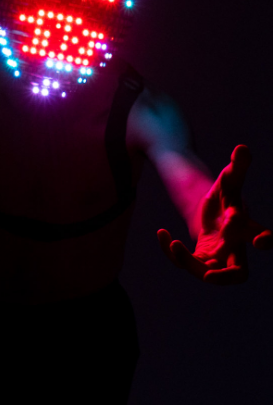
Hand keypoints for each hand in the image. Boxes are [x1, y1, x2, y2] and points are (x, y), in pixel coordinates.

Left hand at [157, 145, 271, 284]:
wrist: (212, 208)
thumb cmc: (225, 194)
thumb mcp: (228, 179)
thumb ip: (237, 166)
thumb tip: (242, 147)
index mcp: (245, 227)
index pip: (262, 236)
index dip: (264, 240)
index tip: (259, 240)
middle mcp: (233, 247)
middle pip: (238, 274)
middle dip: (225, 277)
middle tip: (208, 277)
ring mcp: (216, 256)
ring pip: (207, 273)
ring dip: (188, 263)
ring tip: (174, 243)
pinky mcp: (199, 258)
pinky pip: (185, 263)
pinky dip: (172, 253)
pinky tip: (163, 233)